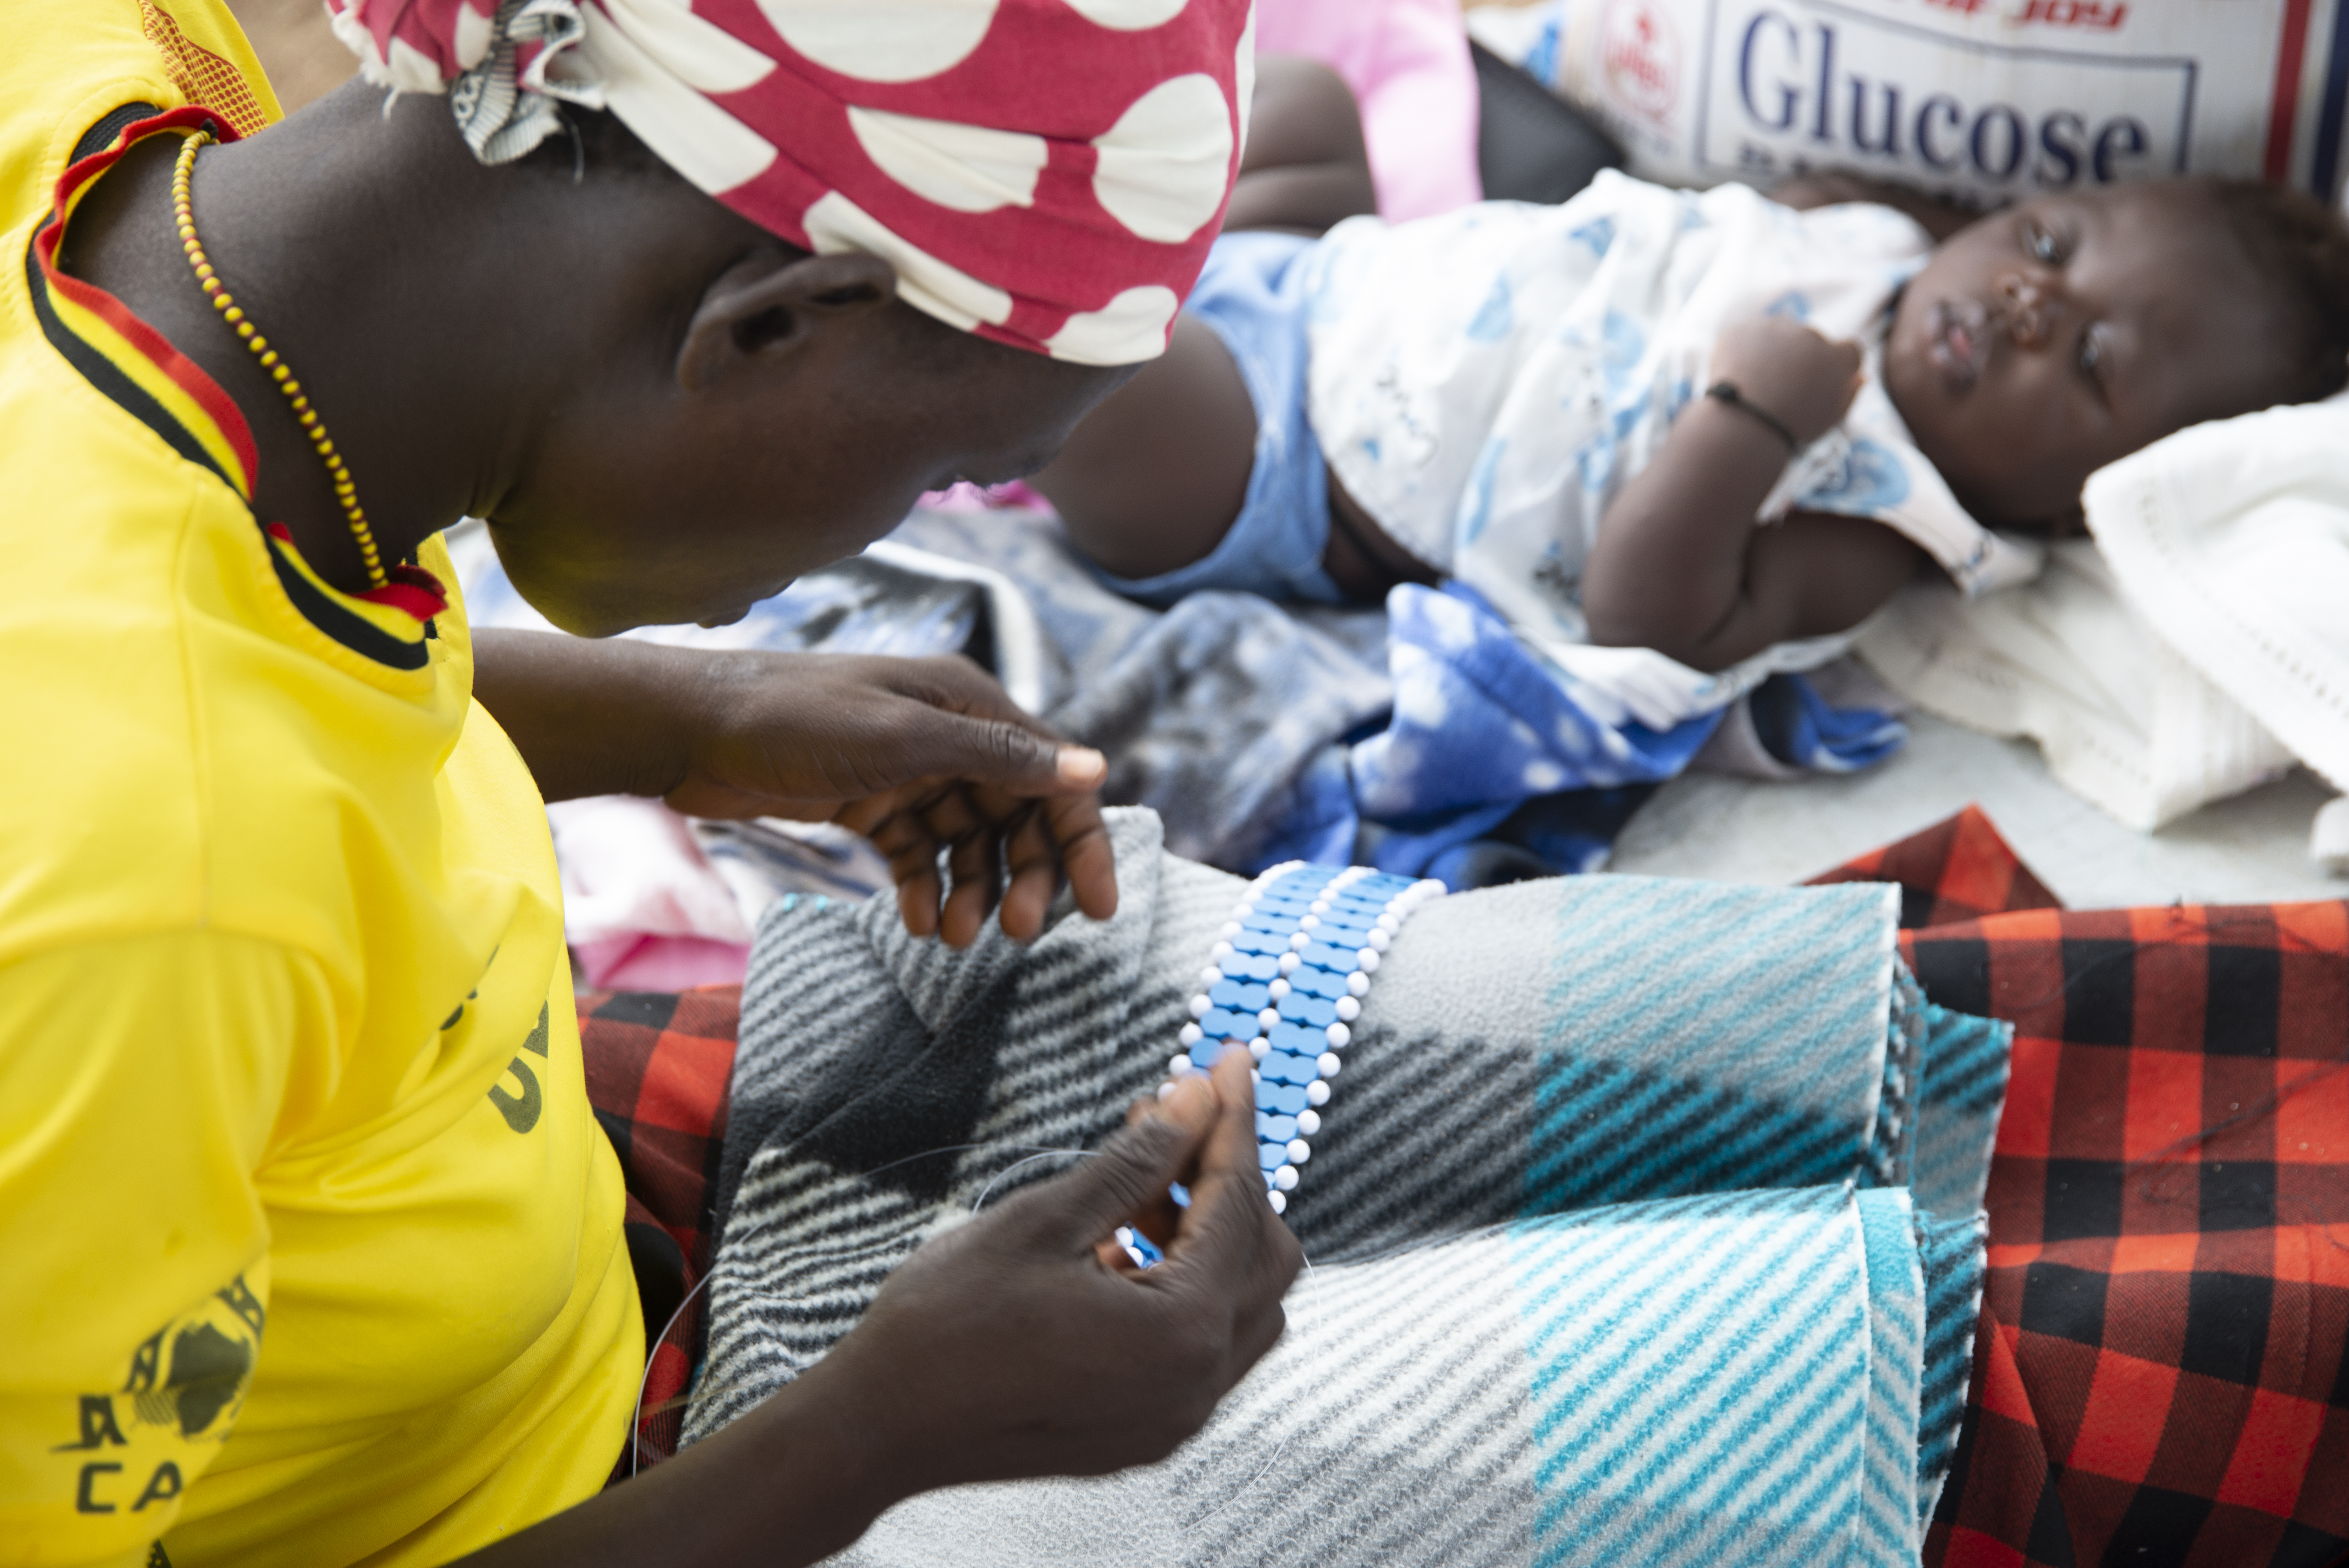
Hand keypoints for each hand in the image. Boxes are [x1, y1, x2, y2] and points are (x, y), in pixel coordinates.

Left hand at [661, 651, 1117, 945]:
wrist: (690, 732)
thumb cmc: (793, 720)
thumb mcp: (901, 738)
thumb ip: (996, 757)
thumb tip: (1093, 768)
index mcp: (968, 703)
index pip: (1053, 776)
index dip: (1082, 841)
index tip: (1099, 908)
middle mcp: (948, 733)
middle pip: (1018, 814)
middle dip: (1023, 876)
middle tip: (1016, 933)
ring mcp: (909, 769)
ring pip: (969, 841)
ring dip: (973, 890)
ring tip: (955, 938)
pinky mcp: (872, 802)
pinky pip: (920, 853)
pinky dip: (926, 888)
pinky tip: (919, 924)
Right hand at [800, 1050, 1301, 1493]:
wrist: (880, 1427)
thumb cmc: (945, 1325)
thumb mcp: (1044, 1220)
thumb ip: (1138, 1160)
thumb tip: (1198, 1101)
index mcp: (1181, 1333)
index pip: (1239, 1204)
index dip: (1234, 1123)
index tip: (1229, 1062)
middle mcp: (1196, 1386)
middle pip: (1265, 1258)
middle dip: (1227, 1179)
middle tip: (1170, 1121)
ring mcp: (1174, 1416)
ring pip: (1241, 1304)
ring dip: (1208, 1233)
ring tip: (1137, 1184)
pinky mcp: (1146, 1428)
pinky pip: (1201, 1345)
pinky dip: (1182, 1285)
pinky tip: (1121, 1244)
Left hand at [1709, 316, 1863, 447]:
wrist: (1743, 425)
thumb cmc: (1790, 428)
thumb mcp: (1830, 418)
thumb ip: (1849, 393)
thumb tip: (1861, 375)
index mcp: (1838, 357)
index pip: (1848, 349)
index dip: (1833, 364)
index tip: (1817, 380)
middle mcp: (1813, 335)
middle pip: (1810, 341)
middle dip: (1799, 359)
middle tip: (1779, 388)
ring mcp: (1779, 328)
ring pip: (1779, 335)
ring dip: (1772, 351)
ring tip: (1757, 383)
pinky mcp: (1747, 328)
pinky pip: (1749, 335)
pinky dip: (1744, 350)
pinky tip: (1738, 375)